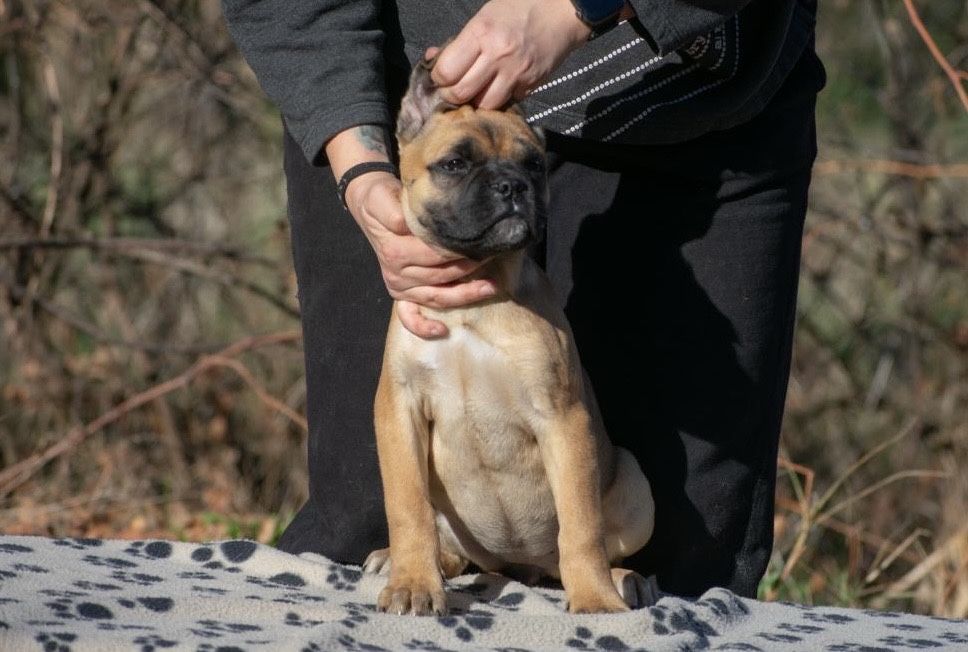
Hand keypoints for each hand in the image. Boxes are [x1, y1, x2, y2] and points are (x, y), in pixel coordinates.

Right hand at [343, 171, 496, 337]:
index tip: (481, 242)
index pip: (434, 255)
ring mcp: (399, 287)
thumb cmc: (381, 199)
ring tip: (490, 287)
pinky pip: (409, 317)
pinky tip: (442, 330)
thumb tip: (408, 225)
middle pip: (441, 276)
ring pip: (436, 296)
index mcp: (395, 252)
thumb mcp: (382, 197)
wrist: (368, 204)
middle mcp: (396, 273)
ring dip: (464, 295)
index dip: (458, 250)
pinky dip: (424, 327)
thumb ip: (392, 210)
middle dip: (470, 268)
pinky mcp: (399, 295)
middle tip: (492, 257)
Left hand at [430, 0, 590, 109]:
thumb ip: (458, 41)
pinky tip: (499, 86)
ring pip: (484, 104)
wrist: (560, 12)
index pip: (446, 71)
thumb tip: (432, 58)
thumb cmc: (518, 9)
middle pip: (461, 93)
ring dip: (477, 101)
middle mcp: (497, 55)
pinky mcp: (530, 84)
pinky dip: (500, 98)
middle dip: (452, 95)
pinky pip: (507, 102)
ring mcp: (515, 72)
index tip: (441, 77)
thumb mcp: (484, 16)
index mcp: (481, 33)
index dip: (438, 78)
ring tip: (477, 90)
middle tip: (454, 90)